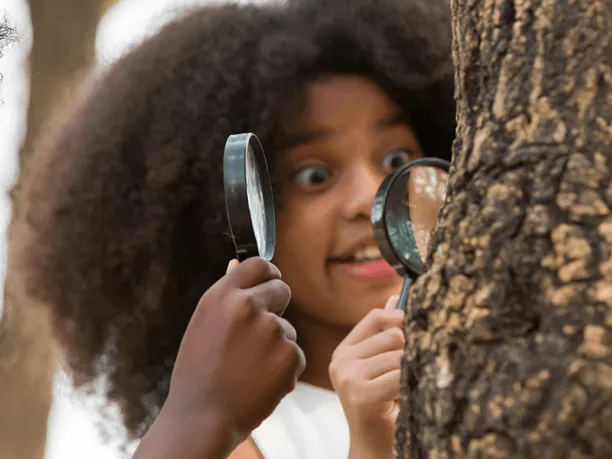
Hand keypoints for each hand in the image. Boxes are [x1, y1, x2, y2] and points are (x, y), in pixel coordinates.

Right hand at [159, 257, 305, 450]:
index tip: (270, 283)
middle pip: (282, 289)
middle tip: (258, 336)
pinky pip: (295, 354)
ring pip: (288, 328)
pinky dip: (284, 369)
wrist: (202, 419)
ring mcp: (271, 330)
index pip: (259, 264)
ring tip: (248, 368)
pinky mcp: (289, 355)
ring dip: (277, 345)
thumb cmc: (198, 371)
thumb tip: (237, 262)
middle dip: (276, 307)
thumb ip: (226, 293)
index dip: (269, 274)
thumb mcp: (204, 323)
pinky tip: (260, 382)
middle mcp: (248, 306)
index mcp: (222, 295)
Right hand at [329, 296, 403, 458]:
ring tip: (408, 388)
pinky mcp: (361, 394)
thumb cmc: (383, 407)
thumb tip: (395, 297)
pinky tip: (406, 398)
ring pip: (400, 354)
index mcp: (344, 352)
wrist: (375, 449)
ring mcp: (349, 378)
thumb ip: (385, 334)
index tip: (419, 329)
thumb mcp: (381, 367)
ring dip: (413, 370)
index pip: (376, 317)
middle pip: (392, 334)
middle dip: (412, 349)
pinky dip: (412, 384)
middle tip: (414, 370)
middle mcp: (341, 362)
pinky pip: (401, 374)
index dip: (401, 318)